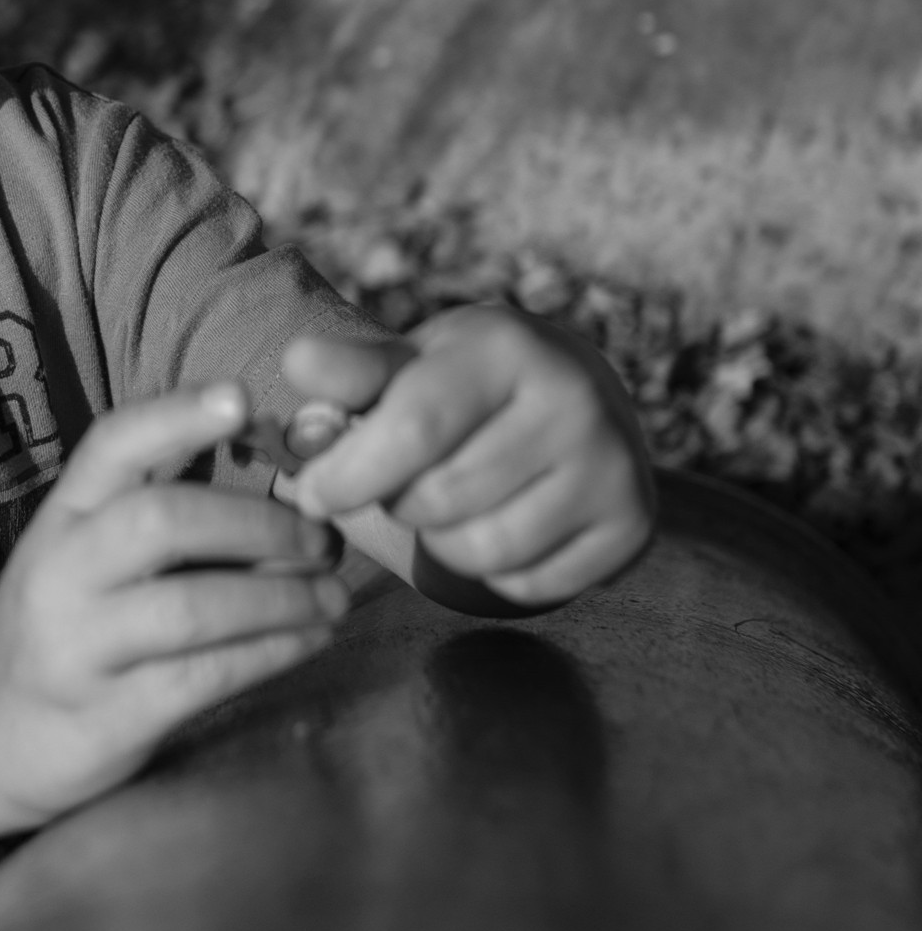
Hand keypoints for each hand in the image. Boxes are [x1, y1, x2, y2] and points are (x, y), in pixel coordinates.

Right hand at [0, 385, 349, 840]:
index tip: (243, 399)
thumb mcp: (87, 547)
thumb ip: (157, 495)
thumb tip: (262, 438)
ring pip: (189, 607)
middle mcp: (59, 572)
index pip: (112, 445)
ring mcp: (77, 648)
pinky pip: (200, 679)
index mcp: (61, 516)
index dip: (177, 415)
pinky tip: (308, 642)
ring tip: (333, 597)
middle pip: (161, 521)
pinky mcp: (107, 716)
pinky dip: (268, 654)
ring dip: (279, 598)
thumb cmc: (67, 621)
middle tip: (322, 537)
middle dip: (258, 522)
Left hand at [278, 310, 654, 607]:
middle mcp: (572, 400)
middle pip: (439, 498)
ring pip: (480, 552)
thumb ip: (352, 370)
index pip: (414, 428)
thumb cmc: (468, 381)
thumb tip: (299, 361)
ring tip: (446, 504)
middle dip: (396, 502)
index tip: (311, 493)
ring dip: (439, 543)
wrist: (576, 396)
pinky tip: (500, 523)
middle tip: (401, 482)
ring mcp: (612, 466)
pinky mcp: (631, 526)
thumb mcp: (411, 361)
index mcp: (506, 346)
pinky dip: (493, 572)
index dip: (349, 471)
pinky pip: (527, 585)